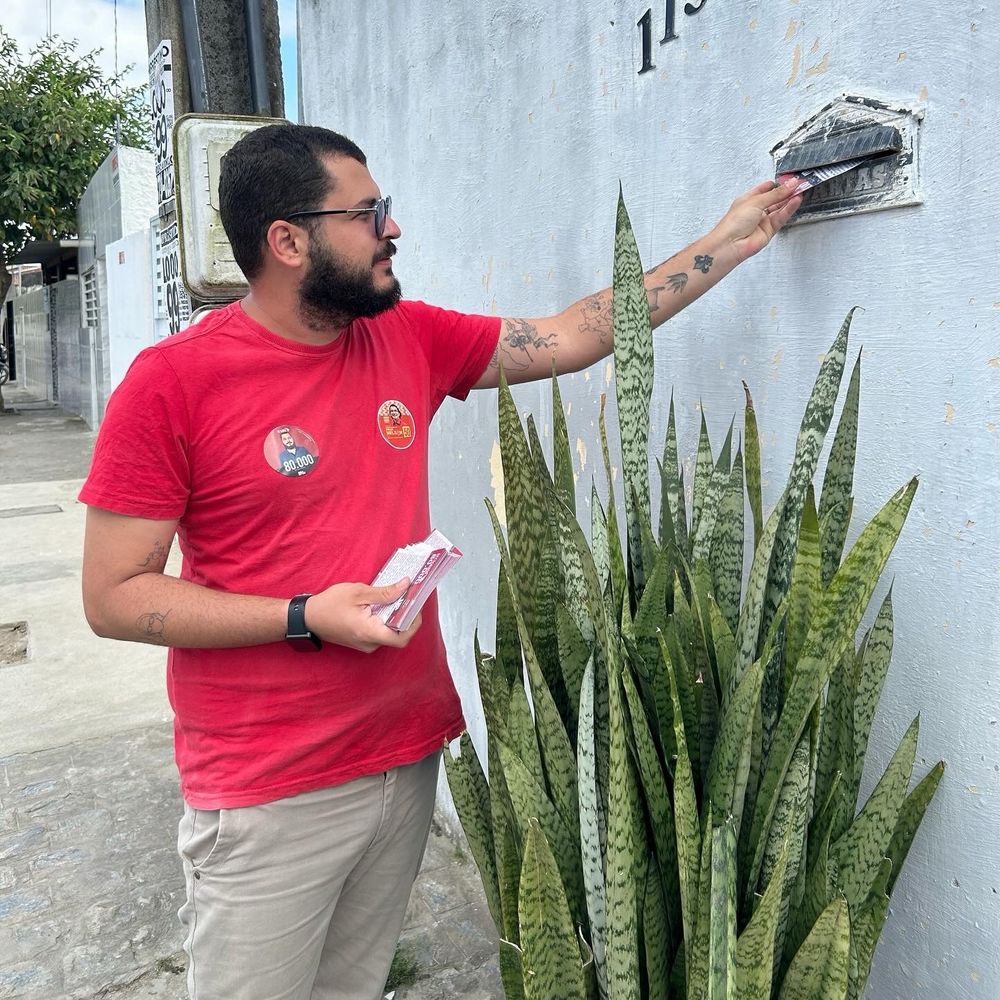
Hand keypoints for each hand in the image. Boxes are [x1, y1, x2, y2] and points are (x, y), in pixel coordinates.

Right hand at [304, 578, 422, 652]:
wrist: (308, 618)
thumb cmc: (329, 604)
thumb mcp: (358, 592)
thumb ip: (384, 592)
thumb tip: (406, 586)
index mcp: (369, 632)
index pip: (401, 638)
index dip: (413, 623)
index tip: (416, 606)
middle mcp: (369, 643)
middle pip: (398, 635)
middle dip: (407, 617)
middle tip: (410, 597)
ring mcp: (365, 645)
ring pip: (390, 634)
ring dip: (397, 617)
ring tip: (399, 598)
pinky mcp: (363, 642)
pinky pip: (381, 633)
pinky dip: (387, 620)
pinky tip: (386, 605)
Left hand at [712, 178, 802, 263]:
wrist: (730, 245)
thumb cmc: (733, 223)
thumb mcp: (756, 201)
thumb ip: (775, 194)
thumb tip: (789, 185)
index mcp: (748, 200)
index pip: (765, 189)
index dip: (776, 184)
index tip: (788, 179)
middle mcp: (755, 210)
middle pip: (774, 198)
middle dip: (786, 191)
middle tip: (798, 183)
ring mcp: (762, 221)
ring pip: (780, 208)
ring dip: (790, 199)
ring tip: (800, 190)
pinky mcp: (769, 230)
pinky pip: (781, 217)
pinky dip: (789, 208)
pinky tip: (796, 200)